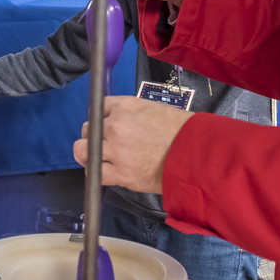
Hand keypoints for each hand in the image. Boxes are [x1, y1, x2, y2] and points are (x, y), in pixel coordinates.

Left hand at [73, 97, 193, 193]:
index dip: (101, 119)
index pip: (98, 108)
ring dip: (87, 154)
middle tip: (105, 144)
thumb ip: (131, 114)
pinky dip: (94, 174)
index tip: (104, 126)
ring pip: (82, 150)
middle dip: (94, 136)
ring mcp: (116, 149)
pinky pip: (94, 173)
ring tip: (96, 158)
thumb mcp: (153, 109)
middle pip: (88, 128)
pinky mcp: (120, 173)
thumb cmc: (182, 132)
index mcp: (125, 106)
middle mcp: (116, 125)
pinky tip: (100, 173)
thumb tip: (119, 122)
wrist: (196, 153)